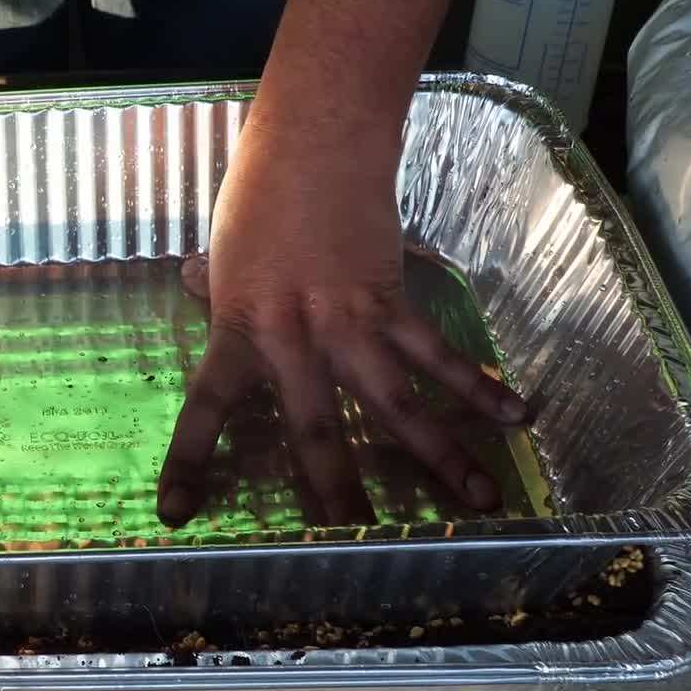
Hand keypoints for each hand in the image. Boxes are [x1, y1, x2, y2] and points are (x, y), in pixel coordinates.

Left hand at [156, 122, 526, 527]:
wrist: (315, 143)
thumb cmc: (257, 194)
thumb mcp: (222, 248)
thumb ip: (214, 284)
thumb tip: (190, 283)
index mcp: (237, 330)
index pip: (204, 410)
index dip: (189, 463)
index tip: (174, 513)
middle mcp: (293, 338)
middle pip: (316, 430)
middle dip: (335, 493)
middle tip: (353, 547)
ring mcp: (348, 323)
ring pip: (396, 404)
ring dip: (439, 457)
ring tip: (477, 504)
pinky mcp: (391, 300)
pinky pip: (436, 353)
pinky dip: (477, 385)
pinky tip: (516, 417)